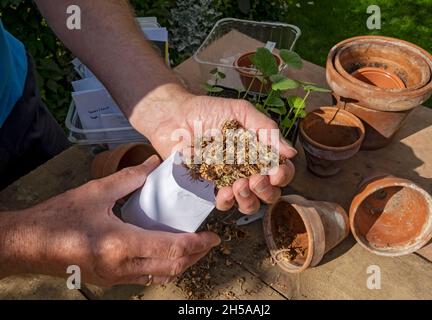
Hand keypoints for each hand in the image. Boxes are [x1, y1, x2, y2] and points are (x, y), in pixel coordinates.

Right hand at [0, 155, 220, 286]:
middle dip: (196, 256)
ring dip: (181, 263)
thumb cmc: (57, 218)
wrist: (27, 244)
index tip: (213, 236)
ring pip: (160, 276)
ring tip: (192, 247)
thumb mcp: (95, 192)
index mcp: (120, 244)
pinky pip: (145, 277)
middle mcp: (121, 267)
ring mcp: (115, 278)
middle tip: (209, 242)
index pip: (172, 248)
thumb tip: (152, 163)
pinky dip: (163, 266)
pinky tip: (165, 251)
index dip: (197, 244)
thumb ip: (128, 178)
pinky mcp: (110, 279)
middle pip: (172, 267)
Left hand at [131, 85, 296, 213]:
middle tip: (256, 179)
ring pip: (249, 204)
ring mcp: (229, 181)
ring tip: (239, 186)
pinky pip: (223, 204)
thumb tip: (291, 152)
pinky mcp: (209, 188)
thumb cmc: (208, 111)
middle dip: (267, 190)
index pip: (280, 171)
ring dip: (249, 200)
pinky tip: (223, 191)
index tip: (276, 172)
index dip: (283, 175)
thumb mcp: (241, 112)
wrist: (174, 116)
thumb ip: (266, 129)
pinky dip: (227, 202)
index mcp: (259, 152)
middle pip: (269, 193)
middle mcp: (248, 170)